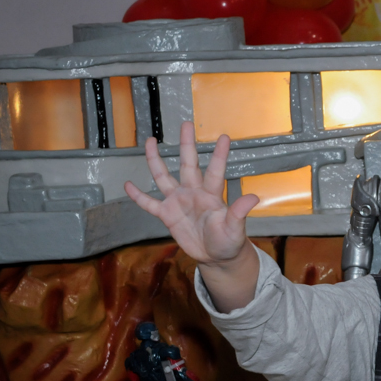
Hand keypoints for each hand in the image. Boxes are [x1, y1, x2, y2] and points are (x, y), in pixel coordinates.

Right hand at [125, 122, 257, 266]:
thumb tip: (253, 197)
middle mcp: (194, 193)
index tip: (224, 136)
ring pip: (164, 177)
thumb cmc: (229, 241)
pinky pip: (149, 203)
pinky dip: (139, 196)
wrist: (216, 256)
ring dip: (156, 161)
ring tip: (150, 141)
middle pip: (189, 164)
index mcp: (212, 195)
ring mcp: (179, 202)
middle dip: (187, 145)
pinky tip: (127, 185)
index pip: (215, 171)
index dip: (219, 155)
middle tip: (186, 124)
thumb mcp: (234, 229)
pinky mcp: (167, 215)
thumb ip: (239, 212)